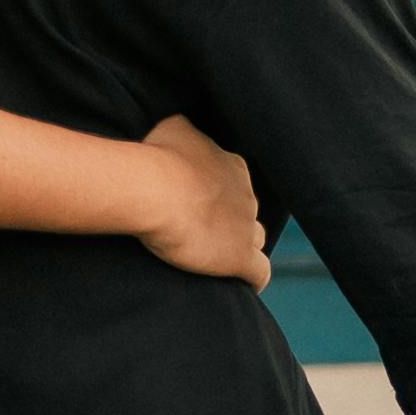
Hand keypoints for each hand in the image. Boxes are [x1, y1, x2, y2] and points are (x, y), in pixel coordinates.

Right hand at [133, 113, 269, 286]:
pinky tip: (242, 285)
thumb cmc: (157, 156)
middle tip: (199, 229)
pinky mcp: (240, 257)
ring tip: (215, 258)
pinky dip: (253, 279)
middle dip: (229, 220)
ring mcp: (246, 227)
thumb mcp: (172, 129)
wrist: (155, 188)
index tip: (198, 203)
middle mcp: (247, 194)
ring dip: (239, 246)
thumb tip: (181, 132)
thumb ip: (186, 133)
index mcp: (233, 166)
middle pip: (246, 211)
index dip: (219, 196)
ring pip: (255, 239)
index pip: (235, 183)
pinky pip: (260, 273)